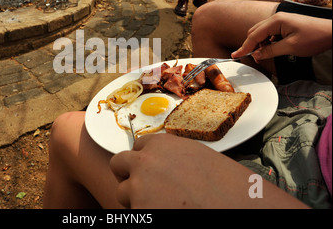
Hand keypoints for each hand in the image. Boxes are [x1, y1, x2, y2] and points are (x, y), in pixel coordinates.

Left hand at [110, 134, 254, 207]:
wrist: (238, 206)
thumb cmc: (227, 185)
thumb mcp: (197, 157)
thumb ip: (172, 157)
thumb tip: (161, 166)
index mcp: (161, 145)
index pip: (138, 146)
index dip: (143, 160)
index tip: (148, 169)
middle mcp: (145, 163)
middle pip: (119, 163)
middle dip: (128, 175)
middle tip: (141, 187)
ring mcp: (139, 188)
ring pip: (124, 192)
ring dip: (136, 198)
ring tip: (162, 204)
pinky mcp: (141, 212)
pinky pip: (133, 212)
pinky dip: (145, 213)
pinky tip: (164, 212)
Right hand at [232, 12, 331, 60]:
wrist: (332, 33)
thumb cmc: (314, 38)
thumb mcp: (291, 47)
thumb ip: (271, 51)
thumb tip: (256, 55)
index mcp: (276, 21)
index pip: (254, 35)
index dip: (244, 47)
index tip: (235, 55)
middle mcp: (276, 18)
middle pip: (255, 32)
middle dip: (251, 45)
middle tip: (252, 58)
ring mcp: (281, 21)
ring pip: (262, 33)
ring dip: (260, 45)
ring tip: (265, 55)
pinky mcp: (285, 25)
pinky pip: (270, 34)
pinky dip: (268, 43)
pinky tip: (273, 49)